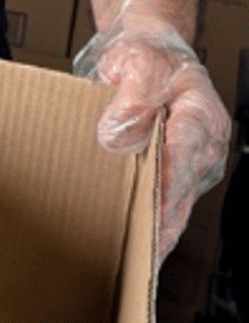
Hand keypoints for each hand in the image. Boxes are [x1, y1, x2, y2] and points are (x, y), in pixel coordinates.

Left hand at [74, 2, 230, 260]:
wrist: (149, 59)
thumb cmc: (146, 59)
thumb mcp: (136, 62)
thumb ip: (131, 94)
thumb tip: (117, 135)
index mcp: (201, 114)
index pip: (187, 148)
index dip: (169, 177)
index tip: (153, 204)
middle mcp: (205, 145)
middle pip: (183, 188)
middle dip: (161, 221)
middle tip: (139, 252)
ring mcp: (194, 166)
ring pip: (178, 207)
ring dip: (157, 234)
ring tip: (134, 264)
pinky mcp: (179, 179)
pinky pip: (169, 209)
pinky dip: (154, 231)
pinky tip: (136, 254)